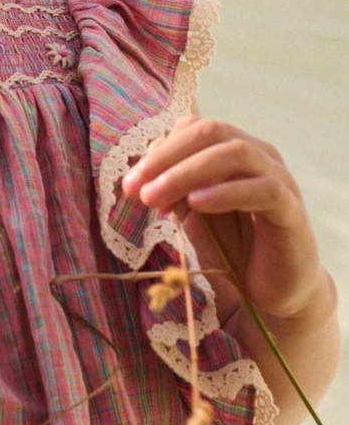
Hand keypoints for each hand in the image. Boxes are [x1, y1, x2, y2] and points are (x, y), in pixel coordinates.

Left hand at [121, 113, 325, 322]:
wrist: (269, 295)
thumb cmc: (231, 250)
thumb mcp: (193, 216)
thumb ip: (175, 190)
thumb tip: (145, 170)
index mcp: (233, 151)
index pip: (194, 129)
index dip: (159, 151)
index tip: (131, 185)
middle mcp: (260, 156)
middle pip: (211, 133)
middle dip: (166, 158)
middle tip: (135, 189)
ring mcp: (280, 179)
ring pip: (235, 154)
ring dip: (187, 173)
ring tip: (156, 198)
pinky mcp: (292, 210)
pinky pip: (263, 189)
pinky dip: (225, 192)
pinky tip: (196, 204)